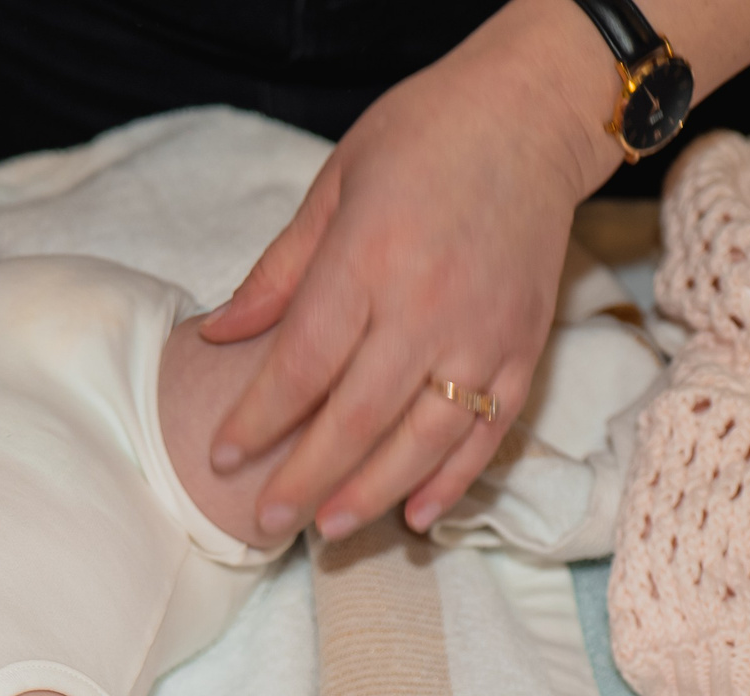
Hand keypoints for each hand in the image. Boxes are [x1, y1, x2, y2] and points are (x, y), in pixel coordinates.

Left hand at [199, 0, 621, 541]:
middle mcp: (429, 304)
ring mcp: (484, 331)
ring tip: (330, 529)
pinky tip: (417, 514)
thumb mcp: (335, 182)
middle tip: (267, 521)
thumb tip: (217, 336)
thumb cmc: (423, 137)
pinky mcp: (526, 345)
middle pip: (357, 417)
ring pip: (424, 438)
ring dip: (374, 492)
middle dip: (305, 477)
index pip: (303, 363)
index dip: (258, 420)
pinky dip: (454, 479)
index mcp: (370, 256)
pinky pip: (488, 430)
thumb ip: (280, 270)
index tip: (223, 458)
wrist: (532, 112)